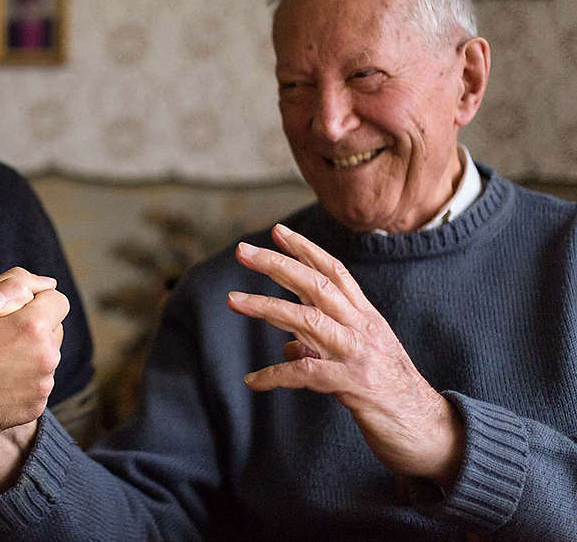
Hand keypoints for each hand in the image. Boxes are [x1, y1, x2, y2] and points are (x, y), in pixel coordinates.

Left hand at [228, 224, 463, 485]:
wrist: (430, 431)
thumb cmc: (390, 393)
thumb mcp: (357, 359)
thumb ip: (323, 346)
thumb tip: (288, 346)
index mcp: (366, 316)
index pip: (335, 271)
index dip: (305, 249)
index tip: (277, 231)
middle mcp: (363, 328)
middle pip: (317, 284)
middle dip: (277, 264)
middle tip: (242, 251)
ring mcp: (359, 354)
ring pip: (307, 320)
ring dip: (266, 307)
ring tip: (233, 301)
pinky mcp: (354, 385)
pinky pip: (306, 373)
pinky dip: (275, 375)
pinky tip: (252, 381)